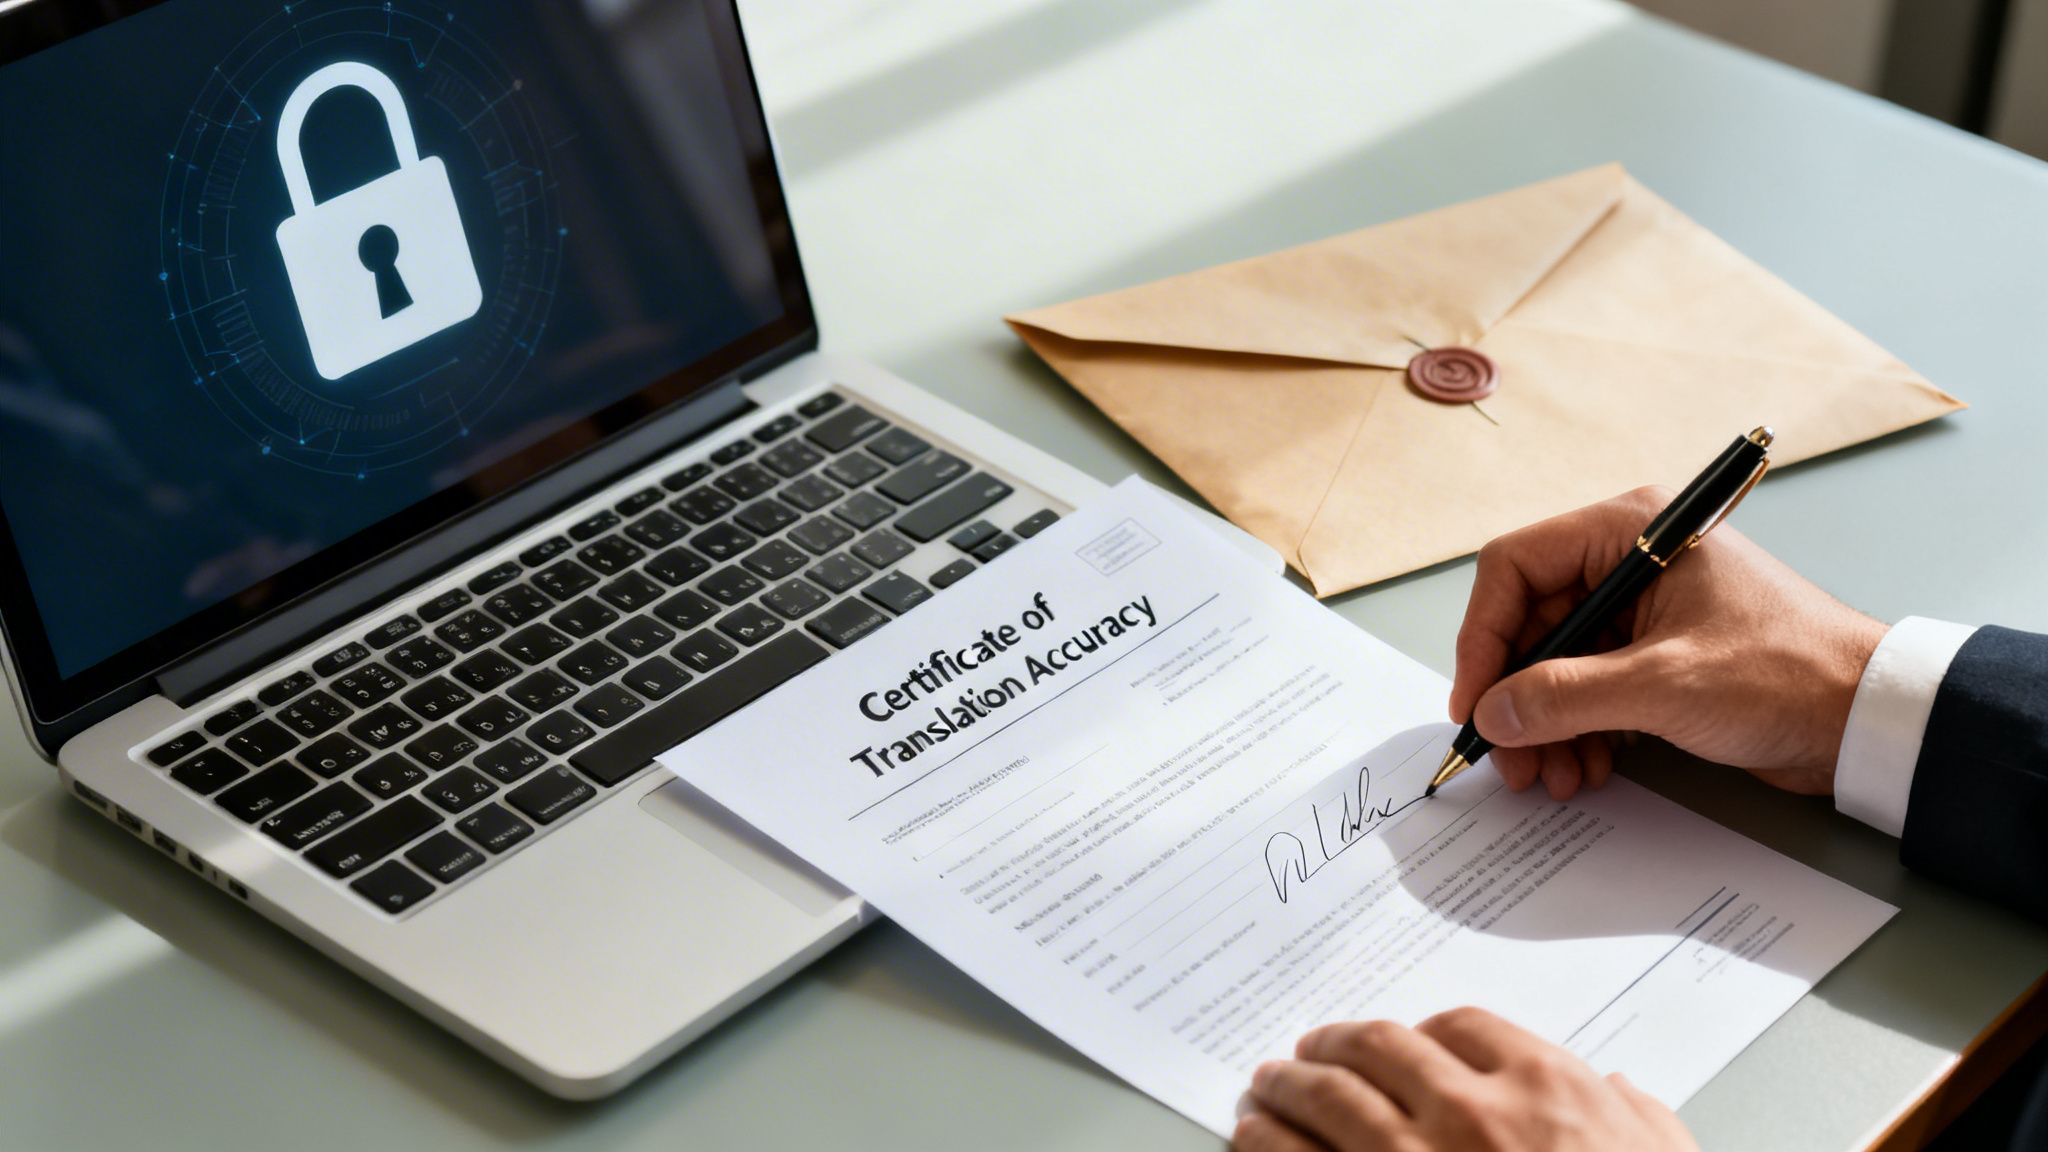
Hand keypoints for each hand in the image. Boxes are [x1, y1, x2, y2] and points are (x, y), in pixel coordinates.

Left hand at [1237, 1008, 1697, 1151]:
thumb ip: (1641, 1121)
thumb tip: (1620, 1091)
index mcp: (1543, 1089)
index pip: (1459, 1027)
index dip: (1421, 1033)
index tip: (1400, 1043)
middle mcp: (1468, 1114)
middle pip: (1376, 1050)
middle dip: (1333, 1046)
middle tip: (1307, 1051)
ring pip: (1323, 1100)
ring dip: (1283, 1089)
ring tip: (1263, 1090)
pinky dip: (1265, 1148)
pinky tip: (1250, 1144)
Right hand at [1451, 486, 1887, 798]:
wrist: (1867, 719)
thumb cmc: (1787, 674)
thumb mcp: (1662, 686)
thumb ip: (1563, 697)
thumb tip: (1492, 712)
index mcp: (1631, 530)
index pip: (1515, 567)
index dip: (1483, 637)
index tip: (1476, 702)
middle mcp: (1629, 560)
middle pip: (1530, 623)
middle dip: (1516, 697)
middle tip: (1509, 759)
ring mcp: (1641, 610)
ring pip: (1554, 664)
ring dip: (1545, 725)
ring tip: (1552, 778)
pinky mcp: (1655, 655)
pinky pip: (1587, 688)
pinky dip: (1577, 731)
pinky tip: (1587, 768)